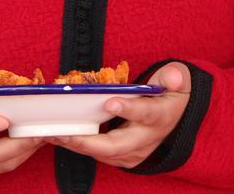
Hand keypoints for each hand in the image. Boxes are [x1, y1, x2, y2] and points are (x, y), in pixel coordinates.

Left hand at [47, 62, 191, 168]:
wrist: (175, 118)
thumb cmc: (171, 94)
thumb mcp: (179, 80)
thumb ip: (175, 75)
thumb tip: (173, 77)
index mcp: (161, 116)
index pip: (146, 114)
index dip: (129, 109)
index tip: (109, 102)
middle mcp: (146, 139)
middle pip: (116, 145)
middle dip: (89, 141)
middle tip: (65, 132)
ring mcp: (134, 152)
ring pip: (103, 153)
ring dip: (77, 145)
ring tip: (53, 134)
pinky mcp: (123, 157)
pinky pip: (98, 154)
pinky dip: (78, 147)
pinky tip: (58, 137)